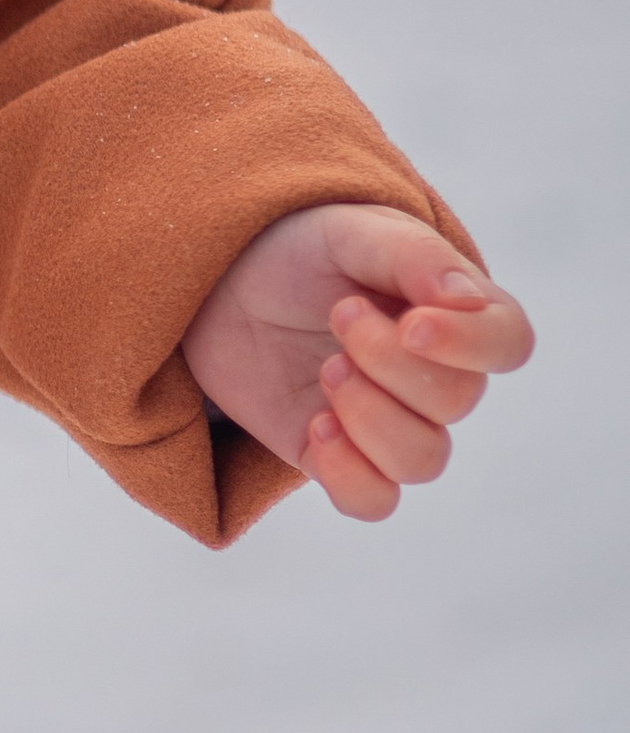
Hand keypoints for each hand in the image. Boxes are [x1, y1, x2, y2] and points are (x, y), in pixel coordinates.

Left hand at [182, 203, 533, 521]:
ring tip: (327, 370)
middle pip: (456, 401)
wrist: (224, 282)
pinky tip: (316, 427)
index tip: (411, 323)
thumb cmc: (300, 248)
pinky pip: (373, 501)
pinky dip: (349, 475)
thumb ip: (413, 256)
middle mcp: (434, 374)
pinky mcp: (337, 456)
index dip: (471, 345)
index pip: (508, 344)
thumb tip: (467, 299)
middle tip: (340, 314)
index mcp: (454, 312)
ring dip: (371, 418)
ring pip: (422, 461)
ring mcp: (388, 421)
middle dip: (391, 363)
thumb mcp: (351, 232)